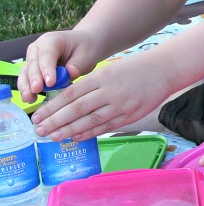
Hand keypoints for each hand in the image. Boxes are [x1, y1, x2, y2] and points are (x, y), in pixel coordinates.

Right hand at [19, 30, 103, 103]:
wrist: (84, 46)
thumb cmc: (85, 48)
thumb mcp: (87, 54)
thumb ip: (77, 64)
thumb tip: (69, 74)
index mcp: (52, 40)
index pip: (47, 55)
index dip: (47, 69)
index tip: (50, 83)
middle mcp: (38, 48)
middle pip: (33, 63)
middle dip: (34, 78)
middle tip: (37, 90)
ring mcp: (33, 58)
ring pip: (26, 72)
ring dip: (26, 86)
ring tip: (30, 98)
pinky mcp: (32, 69)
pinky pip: (26, 79)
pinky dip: (27, 89)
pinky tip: (30, 99)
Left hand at [30, 56, 171, 141]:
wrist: (164, 70)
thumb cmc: (134, 68)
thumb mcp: (108, 70)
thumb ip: (90, 85)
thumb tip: (65, 103)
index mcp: (101, 77)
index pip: (70, 95)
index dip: (52, 107)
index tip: (37, 116)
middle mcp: (109, 91)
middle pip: (77, 109)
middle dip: (55, 121)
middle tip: (39, 130)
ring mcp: (121, 105)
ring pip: (90, 120)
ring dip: (69, 130)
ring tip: (53, 137)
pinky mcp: (131, 115)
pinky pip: (106, 126)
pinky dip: (89, 133)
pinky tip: (76, 137)